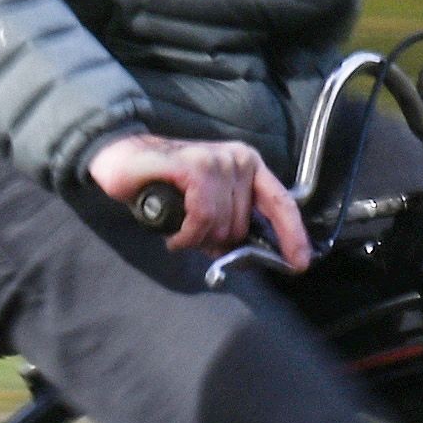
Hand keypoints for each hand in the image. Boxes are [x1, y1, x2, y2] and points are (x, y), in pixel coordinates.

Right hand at [93, 129, 311, 271]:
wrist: (123, 159)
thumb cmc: (166, 185)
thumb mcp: (208, 204)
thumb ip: (231, 222)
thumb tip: (248, 254)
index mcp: (249, 165)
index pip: (281, 203)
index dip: (293, 236)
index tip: (299, 263)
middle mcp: (239, 159)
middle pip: (242, 226)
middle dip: (217, 242)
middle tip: (193, 237)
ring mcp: (217, 160)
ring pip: (221, 225)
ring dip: (196, 239)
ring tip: (180, 230)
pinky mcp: (194, 166)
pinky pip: (202, 217)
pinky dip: (187, 235)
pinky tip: (175, 235)